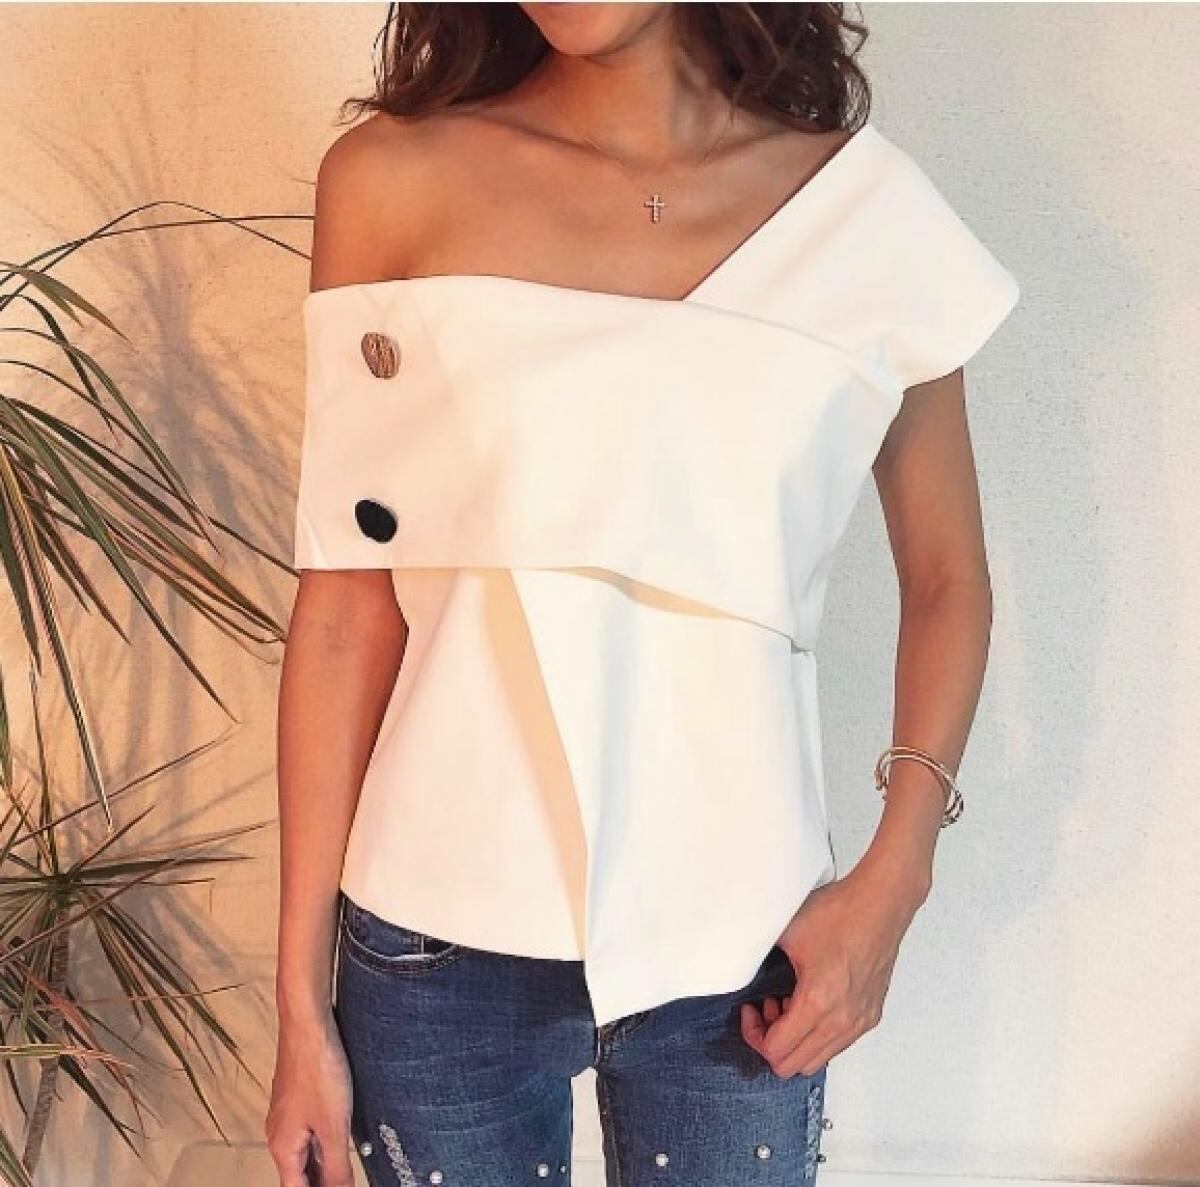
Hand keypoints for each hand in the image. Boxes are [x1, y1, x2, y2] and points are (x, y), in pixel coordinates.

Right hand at [266, 1007, 354, 1186]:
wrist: (308, 1024)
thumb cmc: (317, 1069)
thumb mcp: (334, 1126)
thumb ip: (337, 1167)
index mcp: (283, 1147)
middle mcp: (280, 1133)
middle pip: (299, 1174)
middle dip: (320, 1182)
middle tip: (345, 1181)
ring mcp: (289, 1114)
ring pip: (306, 1152)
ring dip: (324, 1165)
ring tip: (346, 1172)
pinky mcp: (299, 1097)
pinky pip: (310, 1131)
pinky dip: (324, 1143)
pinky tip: (341, 1140)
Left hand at [740, 862, 925, 1077]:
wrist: (879, 904)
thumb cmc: (840, 913)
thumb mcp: (786, 934)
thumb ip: (759, 958)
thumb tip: (740, 969)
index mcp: (818, 1002)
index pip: (776, 1051)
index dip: (754, 1034)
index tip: (751, 1011)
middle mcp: (842, 1020)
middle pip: (794, 1066)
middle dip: (771, 1042)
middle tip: (766, 1010)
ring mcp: (859, 1021)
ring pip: (816, 1060)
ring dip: (795, 1040)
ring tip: (787, 1005)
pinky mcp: (869, 1016)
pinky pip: (836, 1045)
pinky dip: (816, 1034)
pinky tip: (809, 1002)